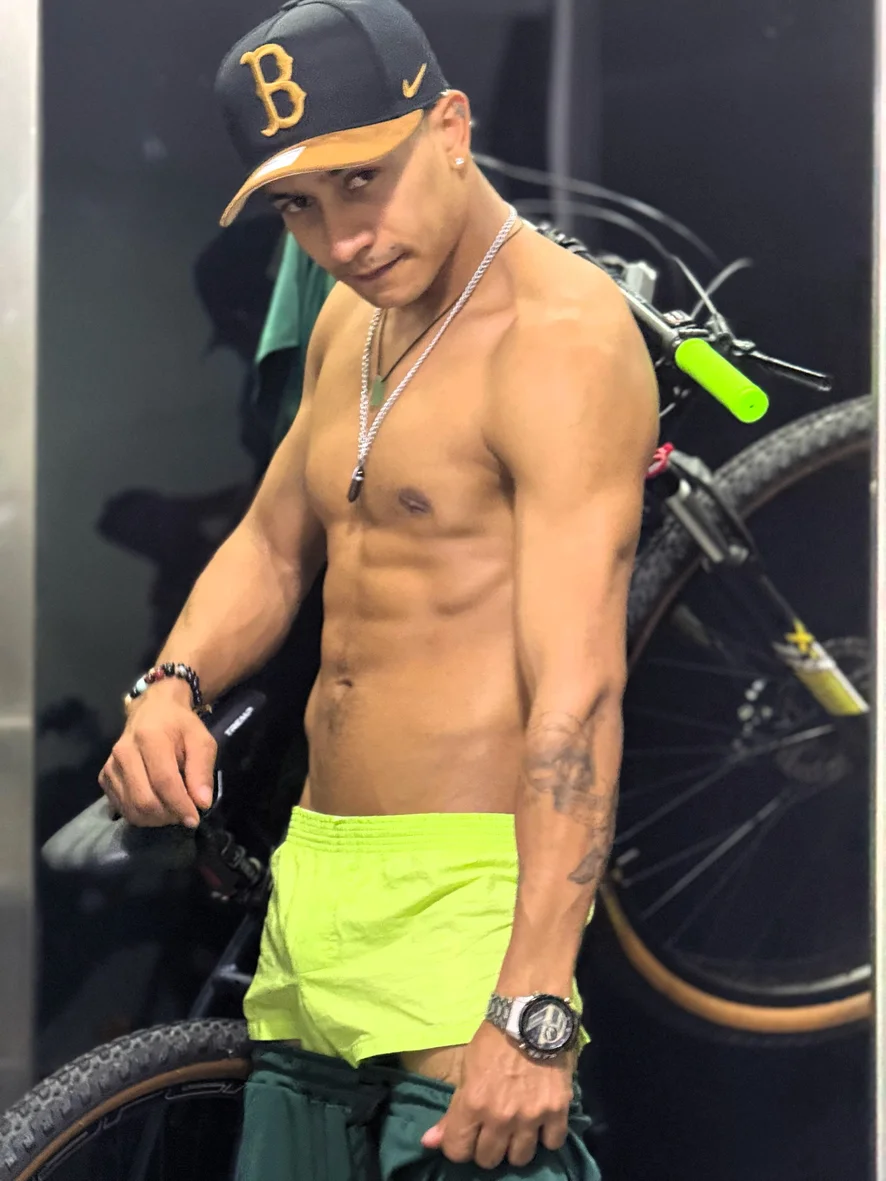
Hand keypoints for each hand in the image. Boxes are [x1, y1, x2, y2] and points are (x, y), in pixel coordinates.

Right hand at [98, 681, 216, 827]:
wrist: (153, 710)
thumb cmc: (180, 726)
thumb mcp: (201, 741)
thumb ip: (202, 770)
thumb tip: (202, 803)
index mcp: (149, 738)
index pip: (163, 781)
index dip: (180, 805)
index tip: (195, 819)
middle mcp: (124, 752)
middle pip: (144, 799)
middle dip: (167, 815)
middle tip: (184, 814)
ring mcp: (111, 766)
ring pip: (131, 808)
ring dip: (155, 819)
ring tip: (172, 810)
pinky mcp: (104, 776)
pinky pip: (121, 807)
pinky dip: (141, 815)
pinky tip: (156, 806)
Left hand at [420, 1021, 573, 1169]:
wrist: (530, 1017)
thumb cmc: (492, 1041)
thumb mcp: (465, 1071)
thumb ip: (451, 1112)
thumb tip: (428, 1143)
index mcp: (473, 1105)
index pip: (457, 1151)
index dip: (459, 1145)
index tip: (466, 1134)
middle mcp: (501, 1117)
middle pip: (488, 1160)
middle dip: (486, 1147)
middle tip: (492, 1130)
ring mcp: (531, 1117)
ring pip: (520, 1159)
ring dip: (515, 1146)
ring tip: (516, 1128)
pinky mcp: (557, 1111)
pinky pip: (552, 1144)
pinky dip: (546, 1136)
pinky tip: (540, 1122)